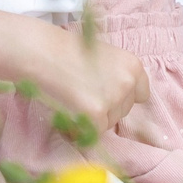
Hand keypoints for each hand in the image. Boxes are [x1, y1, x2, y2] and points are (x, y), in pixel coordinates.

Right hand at [33, 28, 160, 146]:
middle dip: (107, 108)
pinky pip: (93, 132)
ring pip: (109, 122)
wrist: (41, 53)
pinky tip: (68, 112)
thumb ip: (116, 75)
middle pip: (125, 110)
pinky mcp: (96, 115)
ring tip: (73, 100)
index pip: (141, 94)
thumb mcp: (103, 57)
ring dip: (94, 118)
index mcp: (133, 66)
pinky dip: (81, 128)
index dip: (123, 97)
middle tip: (83, 95)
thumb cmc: (66, 51)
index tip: (108, 96)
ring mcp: (114, 99)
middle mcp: (128, 83)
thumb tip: (118, 98)